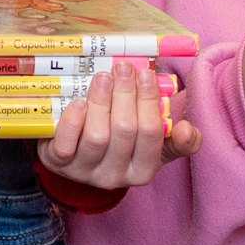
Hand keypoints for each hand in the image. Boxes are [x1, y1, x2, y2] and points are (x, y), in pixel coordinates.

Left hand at [38, 61, 201, 188]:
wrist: (74, 158)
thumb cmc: (118, 143)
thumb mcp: (151, 144)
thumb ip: (175, 137)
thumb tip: (186, 129)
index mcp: (143, 170)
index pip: (152, 133)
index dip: (149, 101)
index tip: (146, 73)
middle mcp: (115, 176)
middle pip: (125, 130)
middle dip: (126, 94)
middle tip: (123, 68)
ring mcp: (84, 172)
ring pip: (98, 137)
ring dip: (101, 101)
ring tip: (102, 78)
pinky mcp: (58, 165)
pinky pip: (66, 145)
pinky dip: (73, 121)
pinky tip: (78, 102)